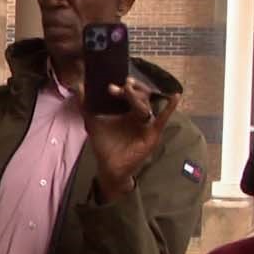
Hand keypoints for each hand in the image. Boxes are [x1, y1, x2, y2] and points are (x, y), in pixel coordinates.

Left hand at [77, 76, 173, 201]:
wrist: (108, 167)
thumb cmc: (104, 144)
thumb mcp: (93, 122)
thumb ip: (86, 105)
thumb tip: (78, 86)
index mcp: (127, 110)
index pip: (128, 93)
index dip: (121, 89)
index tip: (110, 87)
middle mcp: (139, 115)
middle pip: (140, 95)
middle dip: (130, 90)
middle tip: (121, 86)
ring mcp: (147, 123)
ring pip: (146, 105)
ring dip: (138, 96)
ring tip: (129, 88)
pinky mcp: (153, 134)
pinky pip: (163, 119)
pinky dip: (170, 108)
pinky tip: (175, 97)